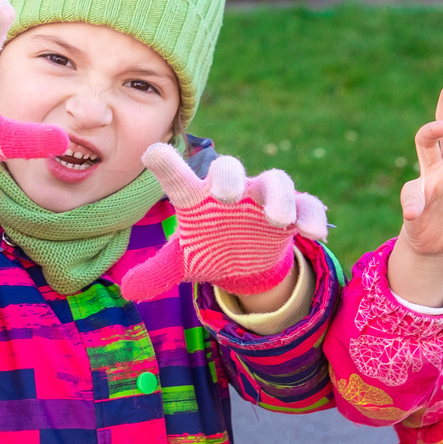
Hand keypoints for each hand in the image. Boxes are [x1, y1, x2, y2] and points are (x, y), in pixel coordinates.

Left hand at [118, 144, 328, 302]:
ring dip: (279, 197)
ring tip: (279, 221)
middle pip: (230, 168)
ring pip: (275, 181)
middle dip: (230, 178)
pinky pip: (308, 205)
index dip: (166, 165)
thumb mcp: (182, 261)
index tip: (152, 153)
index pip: (179, 179)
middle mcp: (231, 191)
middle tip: (227, 197)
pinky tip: (314, 234)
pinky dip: (312, 216)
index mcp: (197, 198)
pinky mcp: (293, 212)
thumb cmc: (208, 249)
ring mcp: (263, 199)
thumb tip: (128, 290)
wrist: (244, 259)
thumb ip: (156, 272)